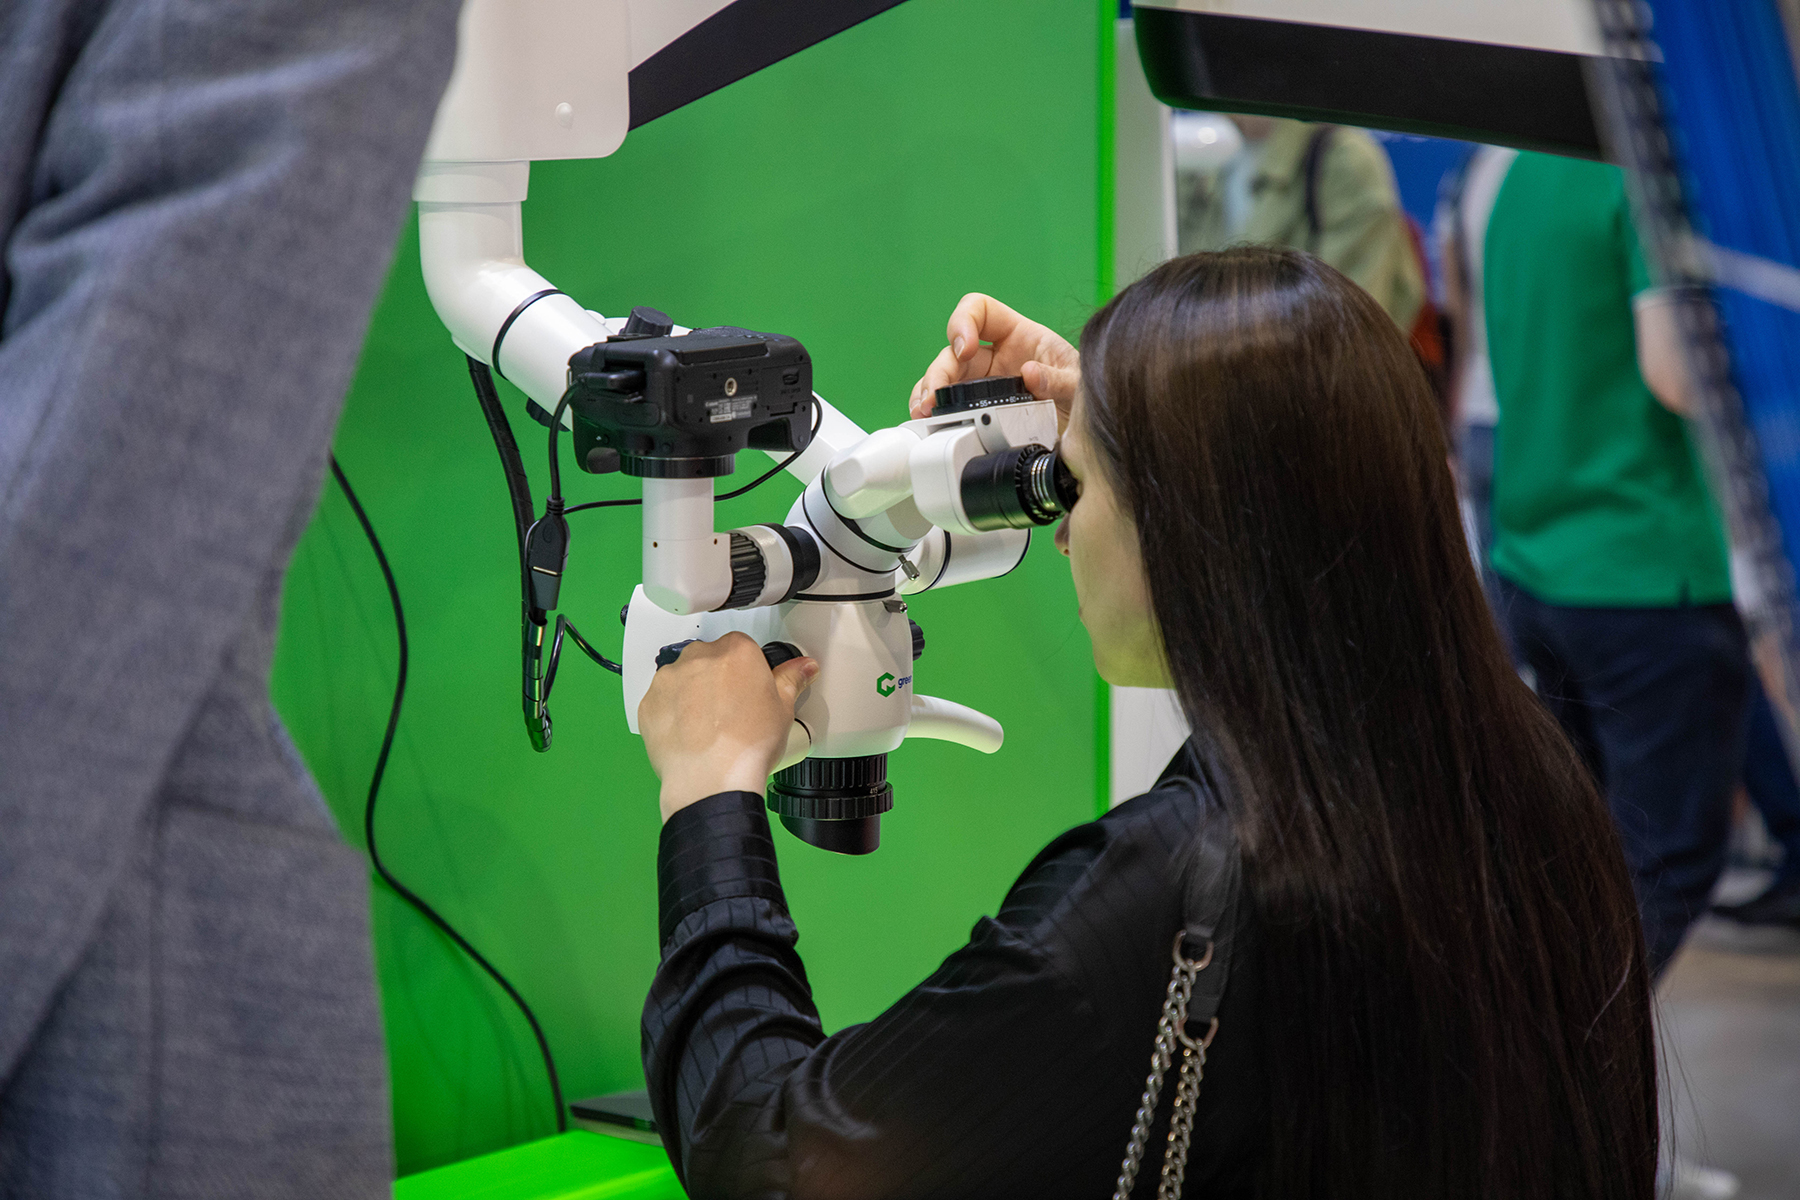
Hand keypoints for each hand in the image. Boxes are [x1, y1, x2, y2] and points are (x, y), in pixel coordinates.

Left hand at [637, 633, 818, 821]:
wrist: (711, 779)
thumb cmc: (747, 745)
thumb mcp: (784, 709)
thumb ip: (791, 679)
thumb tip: (803, 667)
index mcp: (736, 651)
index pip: (741, 646)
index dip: (746, 670)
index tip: (749, 688)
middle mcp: (699, 657)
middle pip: (709, 658)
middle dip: (717, 678)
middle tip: (730, 710)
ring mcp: (669, 679)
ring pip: (682, 678)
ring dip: (692, 693)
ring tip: (707, 726)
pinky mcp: (648, 703)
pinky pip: (661, 701)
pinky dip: (671, 713)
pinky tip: (688, 734)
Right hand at [908, 293, 1080, 429]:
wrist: (1088, 435)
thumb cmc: (1084, 397)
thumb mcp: (1079, 384)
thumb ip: (1060, 378)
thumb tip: (1029, 374)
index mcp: (1018, 336)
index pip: (979, 310)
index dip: (964, 322)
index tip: (964, 350)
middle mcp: (996, 357)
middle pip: (952, 351)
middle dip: (939, 370)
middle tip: (936, 395)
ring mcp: (985, 385)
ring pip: (944, 380)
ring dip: (928, 392)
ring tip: (925, 412)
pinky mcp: (980, 411)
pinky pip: (948, 406)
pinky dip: (934, 413)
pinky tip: (929, 422)